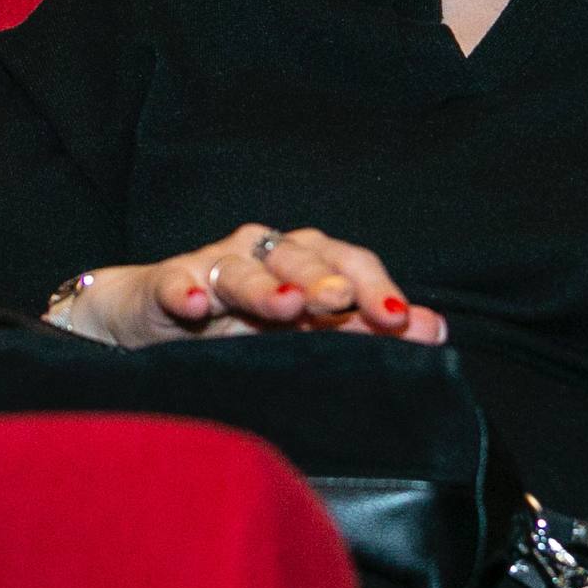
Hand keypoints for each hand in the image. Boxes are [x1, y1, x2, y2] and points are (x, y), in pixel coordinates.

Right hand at [62, 224, 448, 349]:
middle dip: (323, 279)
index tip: (401, 322)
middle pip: (299, 257)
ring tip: (284, 304)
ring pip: (240, 268)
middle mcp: (263, 255)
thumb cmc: (240, 326)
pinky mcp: (165, 283)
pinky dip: (184, 291)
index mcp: (305, 264)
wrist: (151, 322)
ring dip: (262, 284)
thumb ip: (367, 330)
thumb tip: (436, 330)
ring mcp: (212, 267)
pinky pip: (174, 282)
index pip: (349, 264)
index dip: (376, 288)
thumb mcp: (305, 333)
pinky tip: (193, 305)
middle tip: (341, 301)